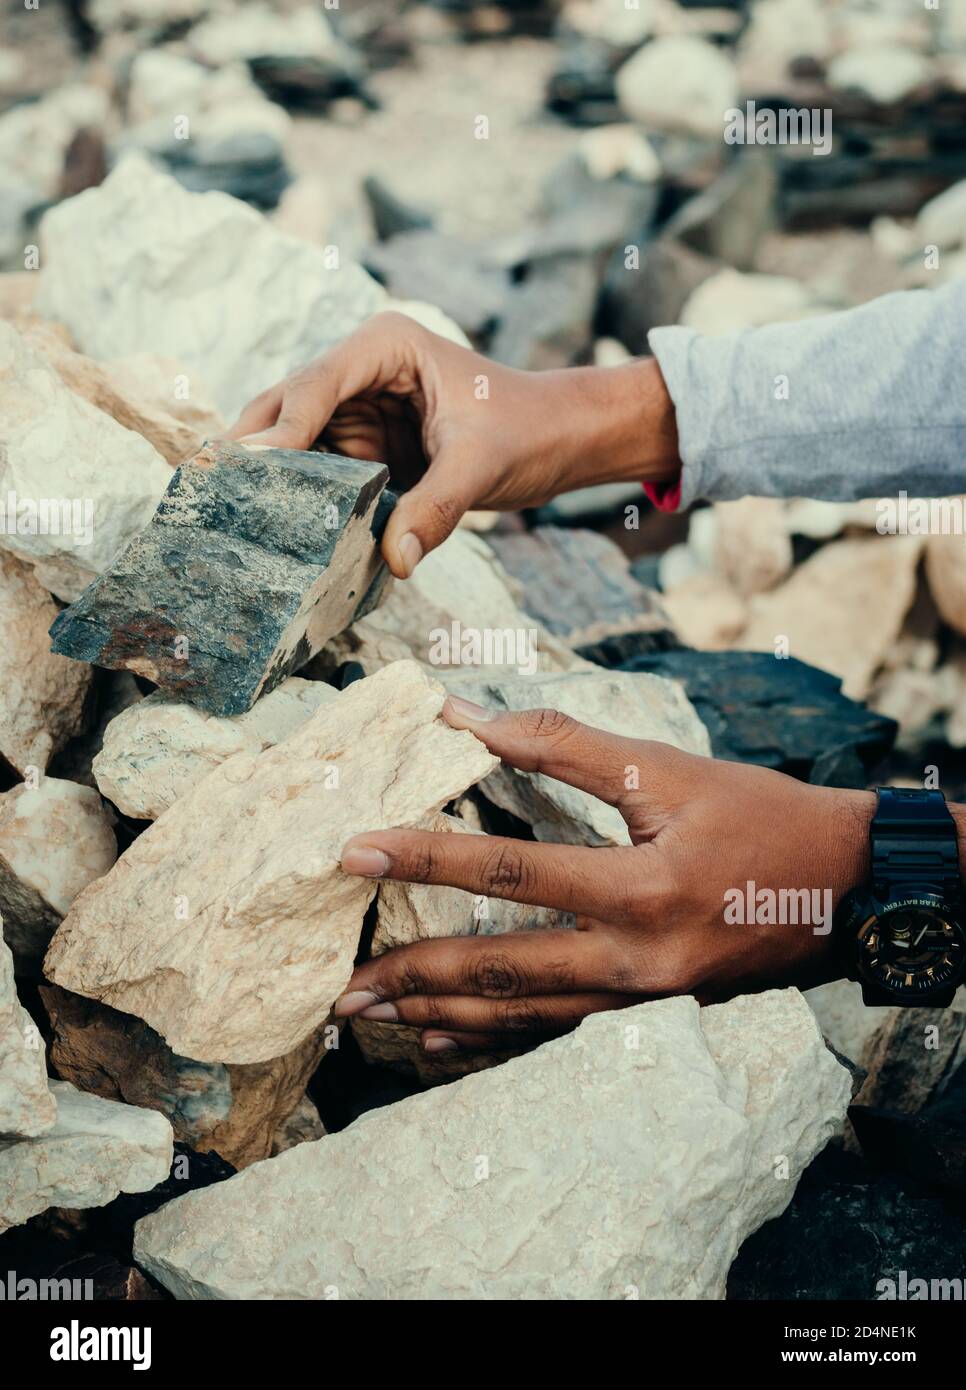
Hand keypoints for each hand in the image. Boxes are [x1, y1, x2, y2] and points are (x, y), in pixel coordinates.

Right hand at [227, 311, 679, 577]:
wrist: (560, 438)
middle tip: (207, 494)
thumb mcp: (482, 465)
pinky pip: (319, 472)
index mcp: (386, 346)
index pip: (316, 384)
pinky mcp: (363, 445)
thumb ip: (437, 508)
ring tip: (223, 518)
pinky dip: (299, 499)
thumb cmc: (529, 429)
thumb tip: (395, 561)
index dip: (281, 430)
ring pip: (294, 442)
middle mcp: (359, 370)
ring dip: (270, 480)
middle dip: (253, 451)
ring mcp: (357, 408)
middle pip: (286, 408)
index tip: (250, 470)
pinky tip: (271, 531)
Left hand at [336, 697, 874, 1053]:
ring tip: (373, 1016)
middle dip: (416, 974)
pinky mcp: (650, 1018)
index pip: (511, 870)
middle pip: (505, 971)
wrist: (845, 890)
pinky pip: (557, 1039)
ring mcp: (644, 1004)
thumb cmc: (758, 816)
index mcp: (642, 889)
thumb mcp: (669, 768)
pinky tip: (441, 1047)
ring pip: (525, 1018)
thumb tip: (463, 715)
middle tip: (342, 984)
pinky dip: (494, 1044)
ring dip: (442, 1016)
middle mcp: (638, 960)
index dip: (427, 856)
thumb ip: (561, 744)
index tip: (355, 851)